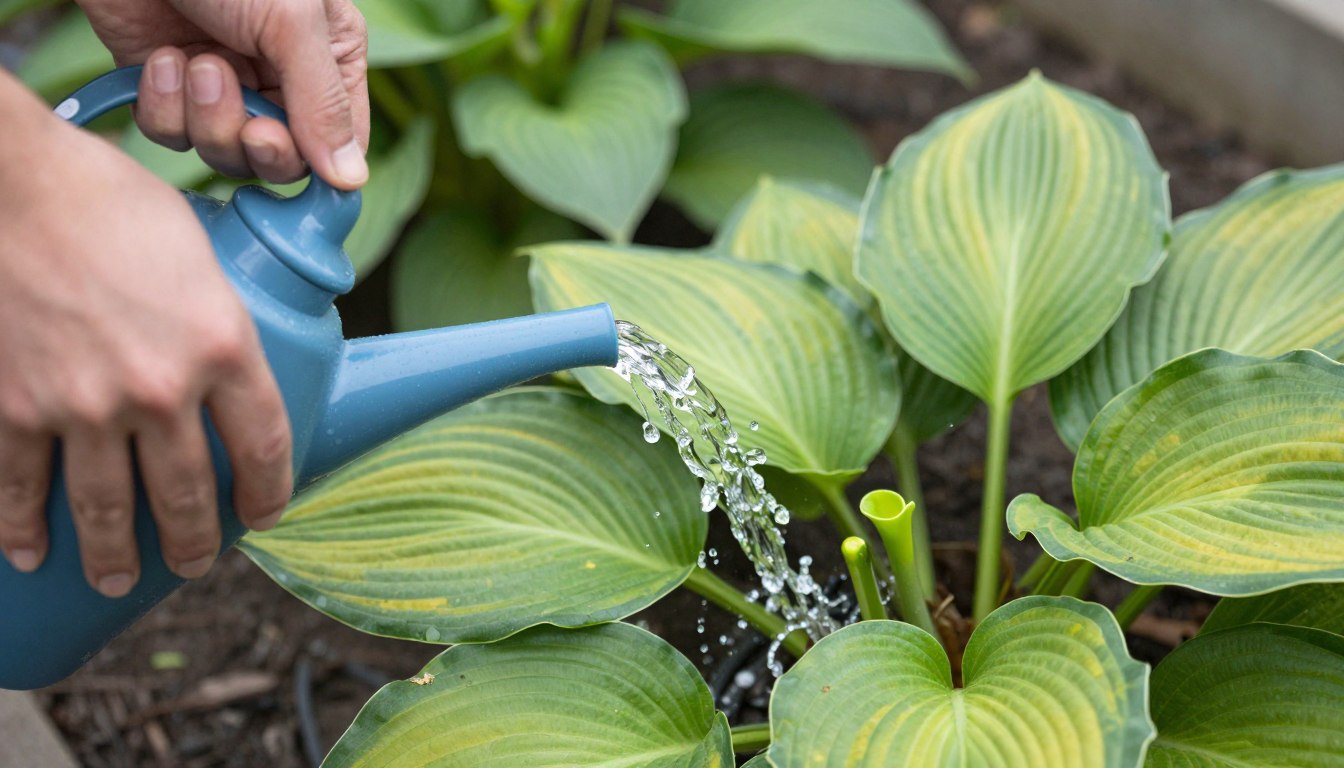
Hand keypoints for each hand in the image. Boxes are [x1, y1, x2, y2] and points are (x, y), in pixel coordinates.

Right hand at [0, 116, 292, 595]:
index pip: (266, 444)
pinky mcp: (11, 406)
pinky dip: (20, 527)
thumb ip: (222, 315)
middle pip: (188, 493)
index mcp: (223, 345)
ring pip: (107, 507)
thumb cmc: (110, 199)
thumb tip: (236, 347)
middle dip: (196, 541)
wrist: (13, 180)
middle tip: (196, 563)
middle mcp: (160, 388)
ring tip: (120, 581)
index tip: (266, 514)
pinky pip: (17, 486)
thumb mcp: (202, 252)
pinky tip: (30, 553)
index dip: (271, 492)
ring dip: (115, 555)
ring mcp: (82, 404)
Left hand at [76, 0, 369, 188]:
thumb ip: (324, 103)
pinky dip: (161, 104)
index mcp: (329, 58)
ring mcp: (223, 87)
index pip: (340, 142)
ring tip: (194, 61)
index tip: (272, 144)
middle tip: (241, 118)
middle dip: (250, 141)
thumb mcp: (293, 21)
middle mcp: (280, 78)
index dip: (309, 161)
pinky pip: (170, 133)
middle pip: (278, 159)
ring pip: (222, 151)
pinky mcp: (169, 89)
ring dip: (203, 116)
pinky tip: (161, 58)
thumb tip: (351, 179)